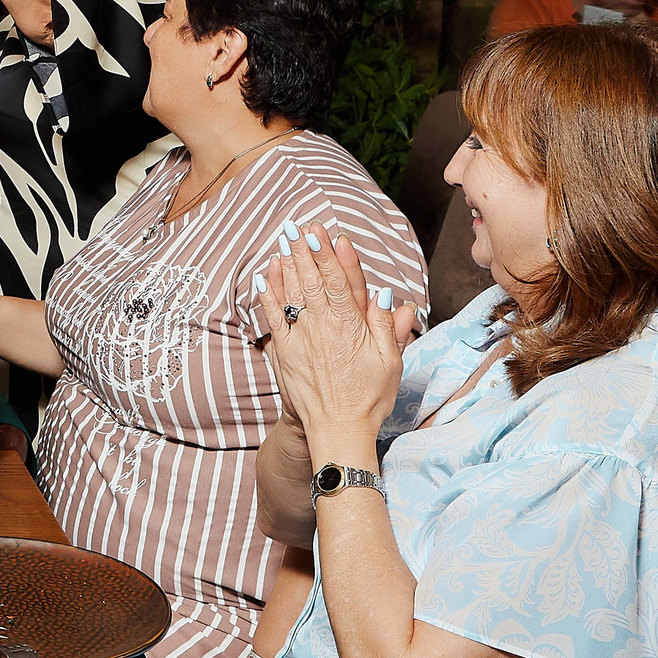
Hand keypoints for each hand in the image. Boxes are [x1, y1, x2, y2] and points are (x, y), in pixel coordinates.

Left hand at [260, 225, 415, 454]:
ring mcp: (301, 339)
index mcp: (351, 328)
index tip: (326, 233)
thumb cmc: (368, 398)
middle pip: (314, 282)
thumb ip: (388, 327)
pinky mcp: (284, 352)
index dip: (332, 256)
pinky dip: (269, 294)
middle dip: (307, 251)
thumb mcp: (390, 363)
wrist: (336, 431)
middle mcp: (323, 329)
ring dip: (289, 264)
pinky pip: (274, 317)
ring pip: (293, 294)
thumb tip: (389, 296)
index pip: (342, 284)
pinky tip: (267, 274)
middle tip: (300, 225)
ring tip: (285, 239)